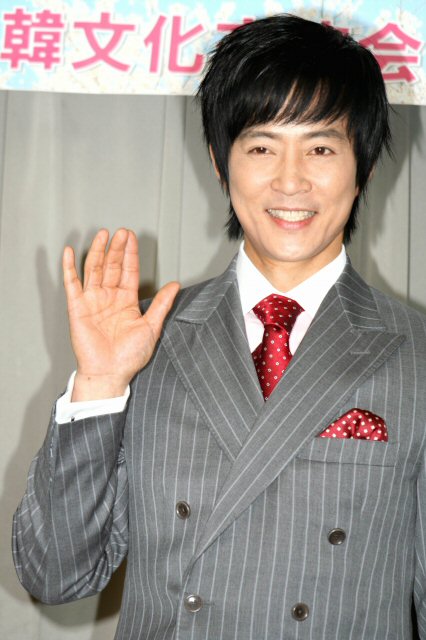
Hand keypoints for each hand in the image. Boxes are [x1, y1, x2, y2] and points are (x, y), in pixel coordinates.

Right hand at [63, 228, 179, 400]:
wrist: (111, 373)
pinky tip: (70, 252)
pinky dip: (69, 267)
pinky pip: (72, 284)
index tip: (132, 237)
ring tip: (103, 234)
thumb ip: (161, 303)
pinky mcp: (77, 307)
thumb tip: (175, 285)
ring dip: (99, 252)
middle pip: (112, 266)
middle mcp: (109, 298)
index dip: (130, 253)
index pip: (128, 270)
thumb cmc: (130, 356)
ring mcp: (92, 301)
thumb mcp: (151, 326)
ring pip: (95, 270)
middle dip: (117, 248)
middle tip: (121, 231)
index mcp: (126, 301)